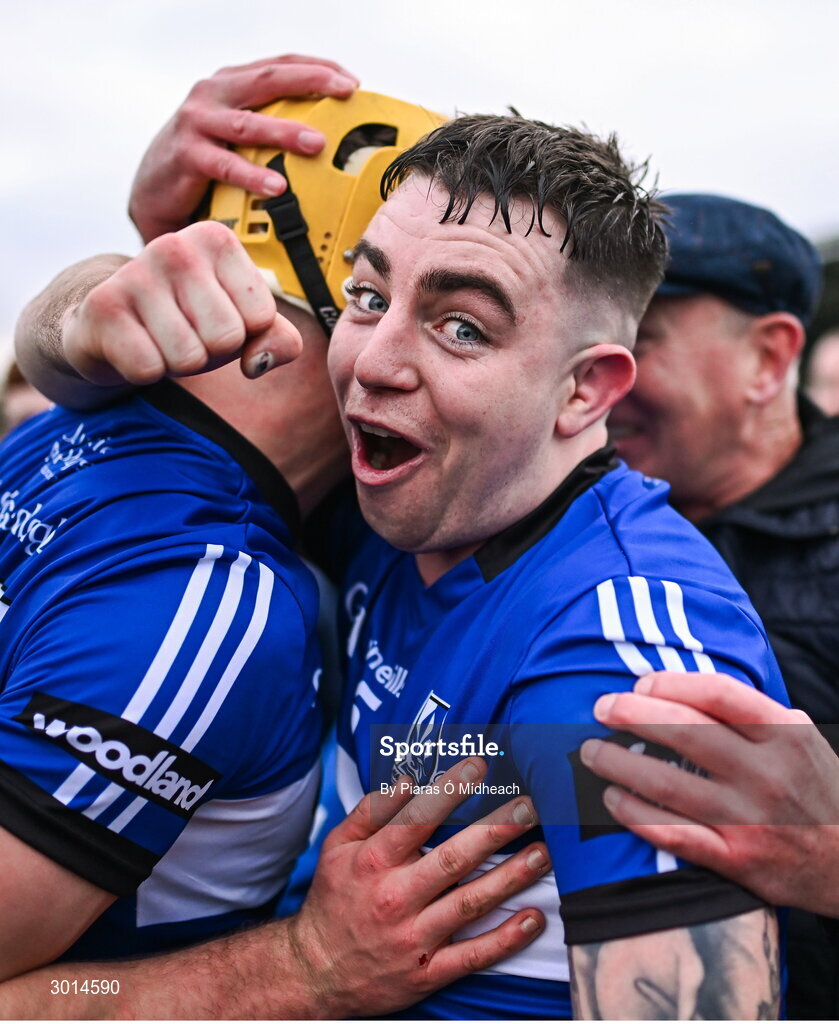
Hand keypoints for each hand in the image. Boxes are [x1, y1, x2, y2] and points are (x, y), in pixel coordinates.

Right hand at [63, 221, 301, 385]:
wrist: (109, 322)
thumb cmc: (187, 320)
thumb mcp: (243, 324)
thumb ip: (277, 339)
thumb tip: (258, 362)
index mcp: (217, 240)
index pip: (261, 317)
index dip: (243, 333)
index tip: (216, 318)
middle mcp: (175, 246)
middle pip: (227, 338)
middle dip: (211, 352)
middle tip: (186, 333)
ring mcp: (136, 272)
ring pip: (189, 358)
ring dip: (178, 364)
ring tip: (160, 339)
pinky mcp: (104, 306)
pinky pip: (149, 369)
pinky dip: (145, 372)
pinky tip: (134, 345)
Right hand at [129, 54, 358, 241]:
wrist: (153, 189)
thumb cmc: (206, 161)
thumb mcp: (238, 134)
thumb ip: (271, 124)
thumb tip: (328, 136)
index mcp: (231, 83)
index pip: (279, 65)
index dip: (317, 68)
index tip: (352, 81)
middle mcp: (213, 94)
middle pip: (267, 79)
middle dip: (310, 82)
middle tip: (344, 92)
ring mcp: (198, 122)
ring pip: (248, 123)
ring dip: (285, 132)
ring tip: (317, 144)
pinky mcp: (187, 155)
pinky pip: (226, 166)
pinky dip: (253, 176)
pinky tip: (277, 186)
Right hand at [292, 758, 549, 1017]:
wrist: (316, 972)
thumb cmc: (334, 898)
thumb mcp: (336, 846)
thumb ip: (370, 810)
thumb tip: (407, 779)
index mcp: (374, 862)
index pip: (416, 819)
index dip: (449, 791)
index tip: (480, 765)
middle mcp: (395, 897)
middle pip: (453, 859)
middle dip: (495, 830)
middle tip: (530, 807)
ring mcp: (414, 938)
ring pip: (470, 903)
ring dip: (511, 878)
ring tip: (543, 853)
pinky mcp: (428, 973)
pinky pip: (473, 956)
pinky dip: (506, 939)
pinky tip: (533, 917)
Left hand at [580, 671, 838, 913]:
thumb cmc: (817, 791)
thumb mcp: (800, 739)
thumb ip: (751, 713)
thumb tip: (684, 686)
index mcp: (783, 734)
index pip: (718, 695)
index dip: (672, 683)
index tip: (640, 683)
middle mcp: (767, 773)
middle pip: (686, 732)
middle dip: (632, 715)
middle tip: (601, 708)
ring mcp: (751, 819)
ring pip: (669, 783)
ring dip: (619, 764)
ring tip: (591, 752)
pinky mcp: (739, 860)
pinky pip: (674, 833)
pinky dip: (636, 814)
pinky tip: (612, 799)